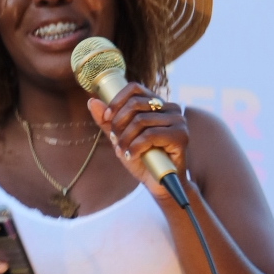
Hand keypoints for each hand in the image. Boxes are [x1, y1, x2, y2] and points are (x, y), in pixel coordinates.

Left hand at [88, 83, 188, 200]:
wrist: (160, 185)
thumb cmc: (143, 160)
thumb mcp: (121, 139)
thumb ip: (108, 122)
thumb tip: (92, 101)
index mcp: (157, 104)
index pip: (134, 88)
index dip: (117, 101)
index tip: (107, 117)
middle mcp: (170, 108)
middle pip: (135, 104)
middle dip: (119, 124)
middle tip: (116, 141)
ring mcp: (178, 121)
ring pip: (141, 120)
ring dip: (125, 139)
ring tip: (123, 152)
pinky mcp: (181, 136)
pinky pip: (150, 135)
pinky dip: (135, 147)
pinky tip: (131, 156)